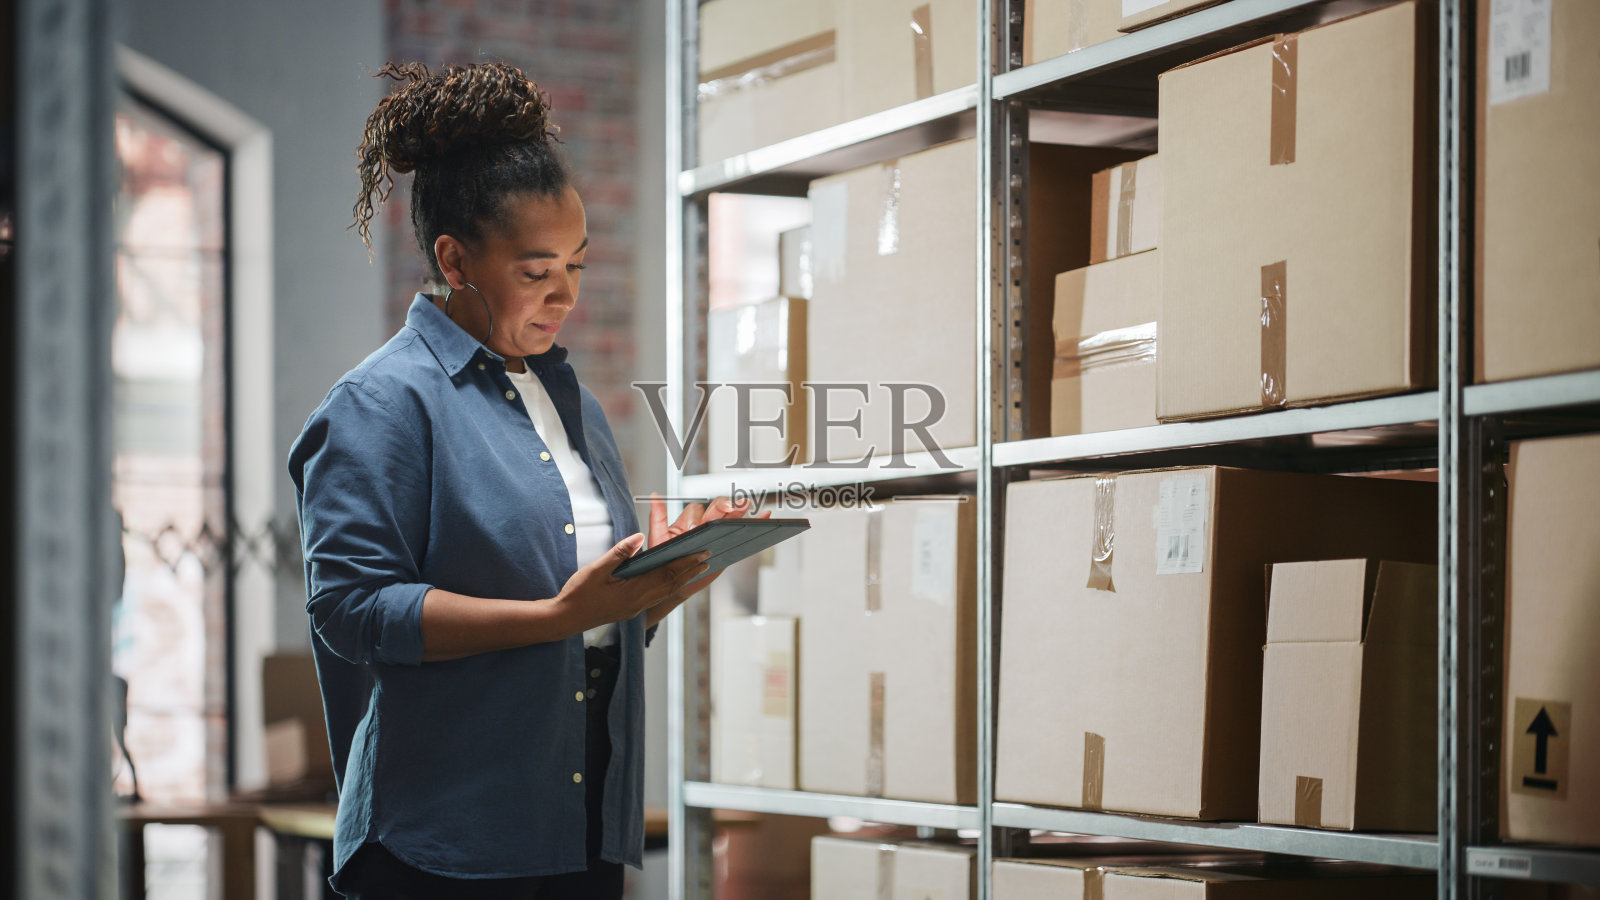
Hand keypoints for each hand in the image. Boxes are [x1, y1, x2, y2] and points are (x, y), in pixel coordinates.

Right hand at [552, 532, 708, 633]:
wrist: (566, 619)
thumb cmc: (578, 593)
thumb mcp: (596, 569)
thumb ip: (619, 553)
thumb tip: (639, 536)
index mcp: (633, 591)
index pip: (667, 573)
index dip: (686, 562)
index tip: (702, 553)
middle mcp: (639, 602)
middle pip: (672, 584)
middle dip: (691, 570)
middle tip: (708, 558)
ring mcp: (636, 608)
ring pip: (666, 591)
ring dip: (683, 579)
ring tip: (697, 569)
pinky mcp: (631, 610)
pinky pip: (657, 596)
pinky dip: (670, 587)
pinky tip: (672, 581)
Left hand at [643, 493, 771, 628]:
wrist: (672, 583)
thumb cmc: (664, 560)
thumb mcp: (658, 538)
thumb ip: (657, 517)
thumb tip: (654, 494)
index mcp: (688, 522)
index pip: (697, 509)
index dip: (702, 513)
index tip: (703, 522)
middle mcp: (703, 525)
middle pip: (717, 509)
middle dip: (725, 506)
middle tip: (733, 507)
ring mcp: (717, 534)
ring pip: (730, 517)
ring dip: (740, 510)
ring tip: (748, 506)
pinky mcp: (728, 545)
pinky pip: (743, 531)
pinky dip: (757, 521)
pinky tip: (767, 515)